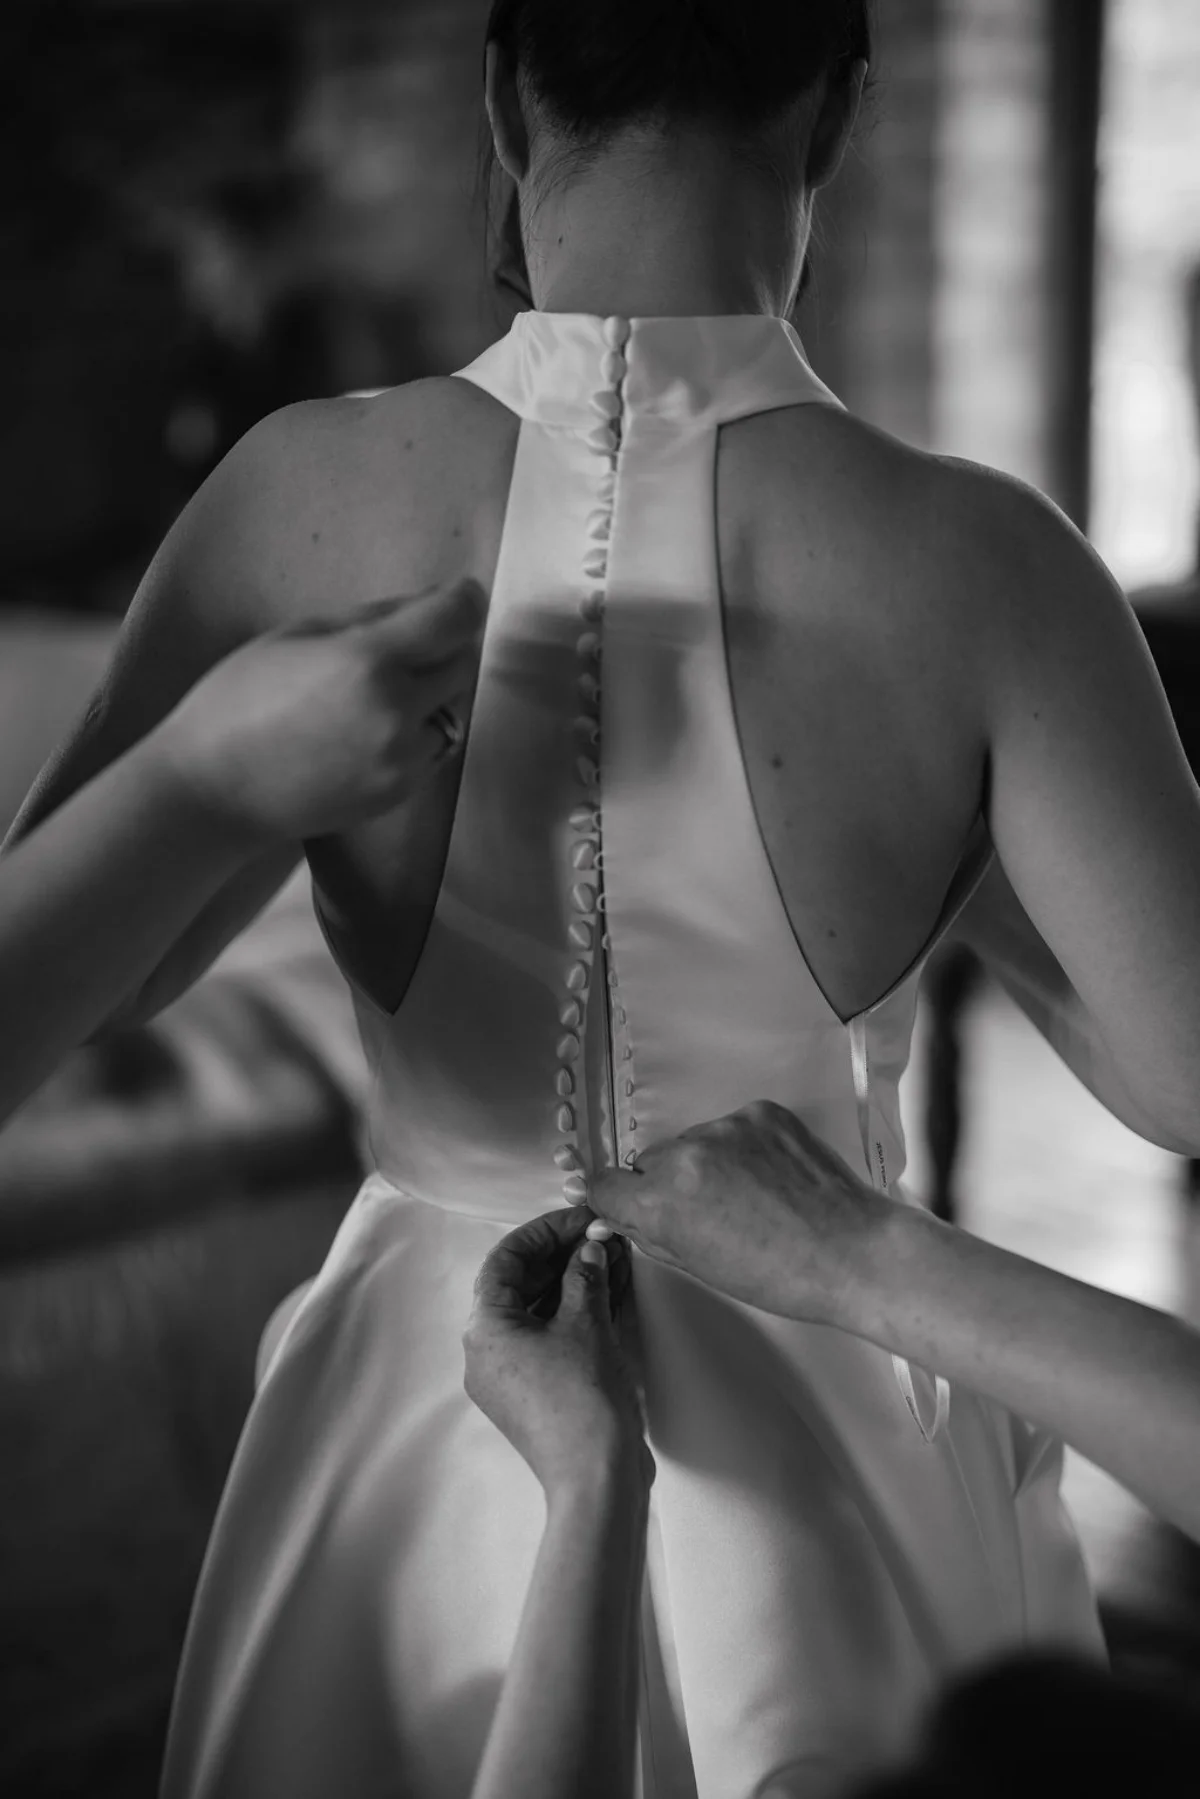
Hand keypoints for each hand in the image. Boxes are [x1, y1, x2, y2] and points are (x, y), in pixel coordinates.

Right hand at [155, 579, 485, 840]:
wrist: (214, 790)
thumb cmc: (239, 702)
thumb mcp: (299, 634)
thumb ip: (372, 617)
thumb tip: (429, 603)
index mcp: (367, 661)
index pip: (453, 619)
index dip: (463, 600)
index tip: (460, 594)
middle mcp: (397, 712)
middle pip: (460, 662)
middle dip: (441, 646)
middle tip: (400, 644)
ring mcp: (403, 759)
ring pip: (453, 708)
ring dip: (432, 692)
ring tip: (377, 692)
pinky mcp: (401, 792)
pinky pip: (434, 747)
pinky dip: (418, 730)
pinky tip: (369, 729)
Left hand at [462, 1207, 652, 1498]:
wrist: (596, 1479)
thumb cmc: (583, 1399)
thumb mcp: (586, 1324)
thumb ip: (585, 1275)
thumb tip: (590, 1248)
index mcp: (484, 1328)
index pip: (506, 1258)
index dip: (546, 1231)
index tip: (583, 1218)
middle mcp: (486, 1351)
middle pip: (519, 1284)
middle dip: (563, 1256)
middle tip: (603, 1236)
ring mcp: (509, 1376)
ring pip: (537, 1312)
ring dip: (574, 1283)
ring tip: (614, 1258)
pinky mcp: (534, 1394)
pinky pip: (549, 1338)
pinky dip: (576, 1314)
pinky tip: (611, 1293)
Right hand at [588, 1100, 887, 1328]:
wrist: (852, 1253)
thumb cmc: (779, 1276)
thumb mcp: (699, 1266)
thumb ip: (651, 1233)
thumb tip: (622, 1212)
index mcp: (663, 1201)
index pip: (604, 1183)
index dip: (618, 1199)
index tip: (632, 1206)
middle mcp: (688, 1153)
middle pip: (651, 1161)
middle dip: (669, 1183)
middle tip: (710, 1212)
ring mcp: (728, 1127)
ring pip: (694, 1142)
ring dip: (707, 1163)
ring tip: (751, 1196)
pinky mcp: (762, 1112)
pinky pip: (732, 1127)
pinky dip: (743, 1147)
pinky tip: (771, 1177)